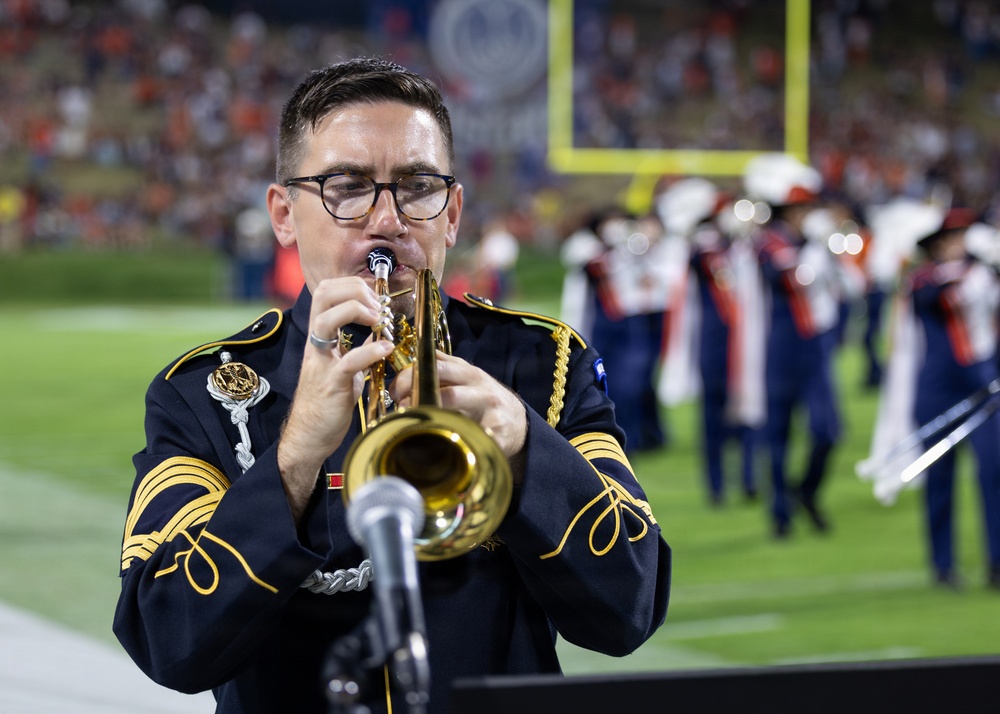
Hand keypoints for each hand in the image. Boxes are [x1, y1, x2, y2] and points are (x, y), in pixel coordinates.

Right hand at [278, 277, 394, 519]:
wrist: (309, 436)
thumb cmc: (326, 402)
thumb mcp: (344, 367)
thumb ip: (357, 346)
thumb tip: (378, 330)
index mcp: (320, 337)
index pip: (326, 291)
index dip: (352, 285)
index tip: (376, 297)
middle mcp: (316, 345)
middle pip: (323, 295)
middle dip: (355, 291)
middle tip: (379, 307)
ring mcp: (321, 363)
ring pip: (326, 320)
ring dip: (357, 311)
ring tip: (380, 320)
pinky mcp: (331, 385)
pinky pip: (348, 361)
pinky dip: (370, 351)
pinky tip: (386, 349)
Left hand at [388, 351, 527, 482]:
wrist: (519, 422)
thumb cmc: (485, 400)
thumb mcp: (468, 378)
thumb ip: (445, 367)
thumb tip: (414, 358)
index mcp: (468, 373)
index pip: (435, 365)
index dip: (410, 376)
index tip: (396, 392)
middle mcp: (479, 387)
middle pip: (444, 387)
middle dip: (417, 396)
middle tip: (401, 408)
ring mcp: (489, 409)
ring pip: (457, 410)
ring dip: (430, 417)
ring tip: (414, 425)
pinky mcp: (497, 432)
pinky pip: (473, 436)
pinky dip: (455, 441)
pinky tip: (440, 447)